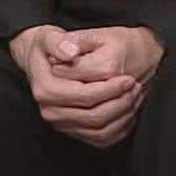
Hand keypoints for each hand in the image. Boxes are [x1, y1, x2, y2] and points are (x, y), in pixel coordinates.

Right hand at [9, 24, 142, 148]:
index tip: (128, 78)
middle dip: (120, 102)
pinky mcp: (73, 132)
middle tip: (135, 87)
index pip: (85, 95)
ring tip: (133, 96)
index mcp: (45, 90)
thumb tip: (70, 53)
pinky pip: (102, 139)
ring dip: (123, 115)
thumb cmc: (47, 48)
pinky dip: (119, 128)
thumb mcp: (49, 36)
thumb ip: (58, 42)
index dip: (110, 89)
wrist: (40, 60)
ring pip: (101, 130)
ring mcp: (61, 124)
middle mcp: (50, 111)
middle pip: (95, 115)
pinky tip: (127, 110)